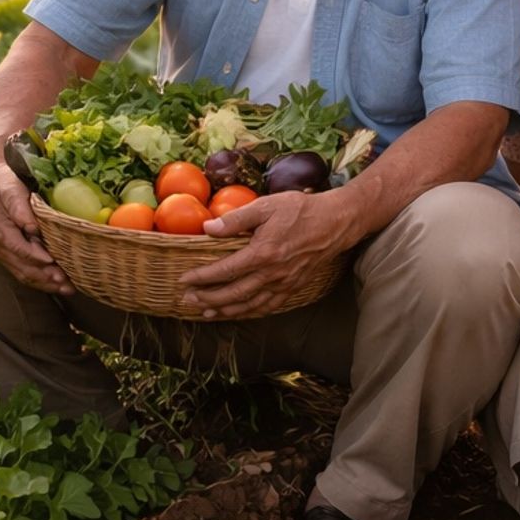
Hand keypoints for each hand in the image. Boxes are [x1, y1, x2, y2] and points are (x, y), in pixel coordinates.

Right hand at [0, 155, 74, 295]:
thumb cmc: (1, 182)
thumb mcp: (10, 187)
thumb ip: (19, 207)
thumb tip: (31, 227)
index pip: (18, 249)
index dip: (36, 258)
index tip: (54, 263)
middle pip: (21, 266)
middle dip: (45, 278)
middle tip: (67, 284)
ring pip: (21, 273)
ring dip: (44, 283)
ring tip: (66, 288)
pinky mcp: (4, 253)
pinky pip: (20, 270)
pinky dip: (38, 279)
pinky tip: (54, 283)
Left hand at [179, 190, 356, 319]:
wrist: (335, 222)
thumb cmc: (300, 210)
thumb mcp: (266, 205)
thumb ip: (236, 218)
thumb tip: (207, 228)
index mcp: (263, 253)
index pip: (225, 271)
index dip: (202, 277)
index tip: (184, 280)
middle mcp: (272, 274)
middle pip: (233, 294)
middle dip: (208, 299)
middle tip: (188, 300)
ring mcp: (284, 283)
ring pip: (249, 305)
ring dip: (225, 311)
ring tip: (206, 313)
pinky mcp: (293, 287)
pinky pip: (267, 306)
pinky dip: (249, 313)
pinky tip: (238, 313)